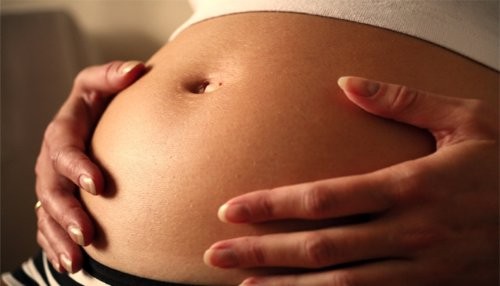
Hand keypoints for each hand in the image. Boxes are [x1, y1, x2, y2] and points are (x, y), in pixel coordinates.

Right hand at [35, 61, 145, 272]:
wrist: (89, 122)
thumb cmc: (98, 103)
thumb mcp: (99, 85)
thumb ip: (112, 76)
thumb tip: (137, 70)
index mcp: (63, 132)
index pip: (64, 149)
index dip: (77, 166)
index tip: (98, 185)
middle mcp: (51, 162)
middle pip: (51, 190)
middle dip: (67, 213)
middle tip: (86, 233)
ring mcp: (51, 185)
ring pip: (47, 215)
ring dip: (59, 238)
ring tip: (75, 261)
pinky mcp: (55, 203)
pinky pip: (48, 228)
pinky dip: (56, 247)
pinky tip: (71, 265)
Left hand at [204, 76, 498, 284]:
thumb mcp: (466, 121)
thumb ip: (404, 101)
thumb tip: (347, 82)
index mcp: (411, 185)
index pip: (324, 198)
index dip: (272, 206)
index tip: (231, 210)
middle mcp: (408, 232)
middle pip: (320, 247)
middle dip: (262, 252)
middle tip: (216, 256)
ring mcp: (420, 269)